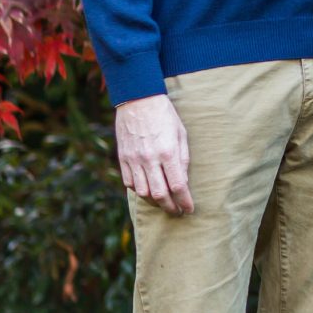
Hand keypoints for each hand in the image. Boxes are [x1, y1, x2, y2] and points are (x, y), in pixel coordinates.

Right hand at [115, 93, 193, 214]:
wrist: (138, 100)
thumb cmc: (165, 115)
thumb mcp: (181, 133)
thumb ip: (183, 159)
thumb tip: (183, 182)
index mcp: (167, 152)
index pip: (177, 186)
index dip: (184, 201)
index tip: (189, 209)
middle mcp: (149, 158)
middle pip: (159, 195)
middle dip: (170, 208)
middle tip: (177, 212)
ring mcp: (134, 159)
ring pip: (142, 192)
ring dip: (154, 202)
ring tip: (164, 204)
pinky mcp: (123, 158)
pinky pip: (130, 183)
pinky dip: (139, 191)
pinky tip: (148, 191)